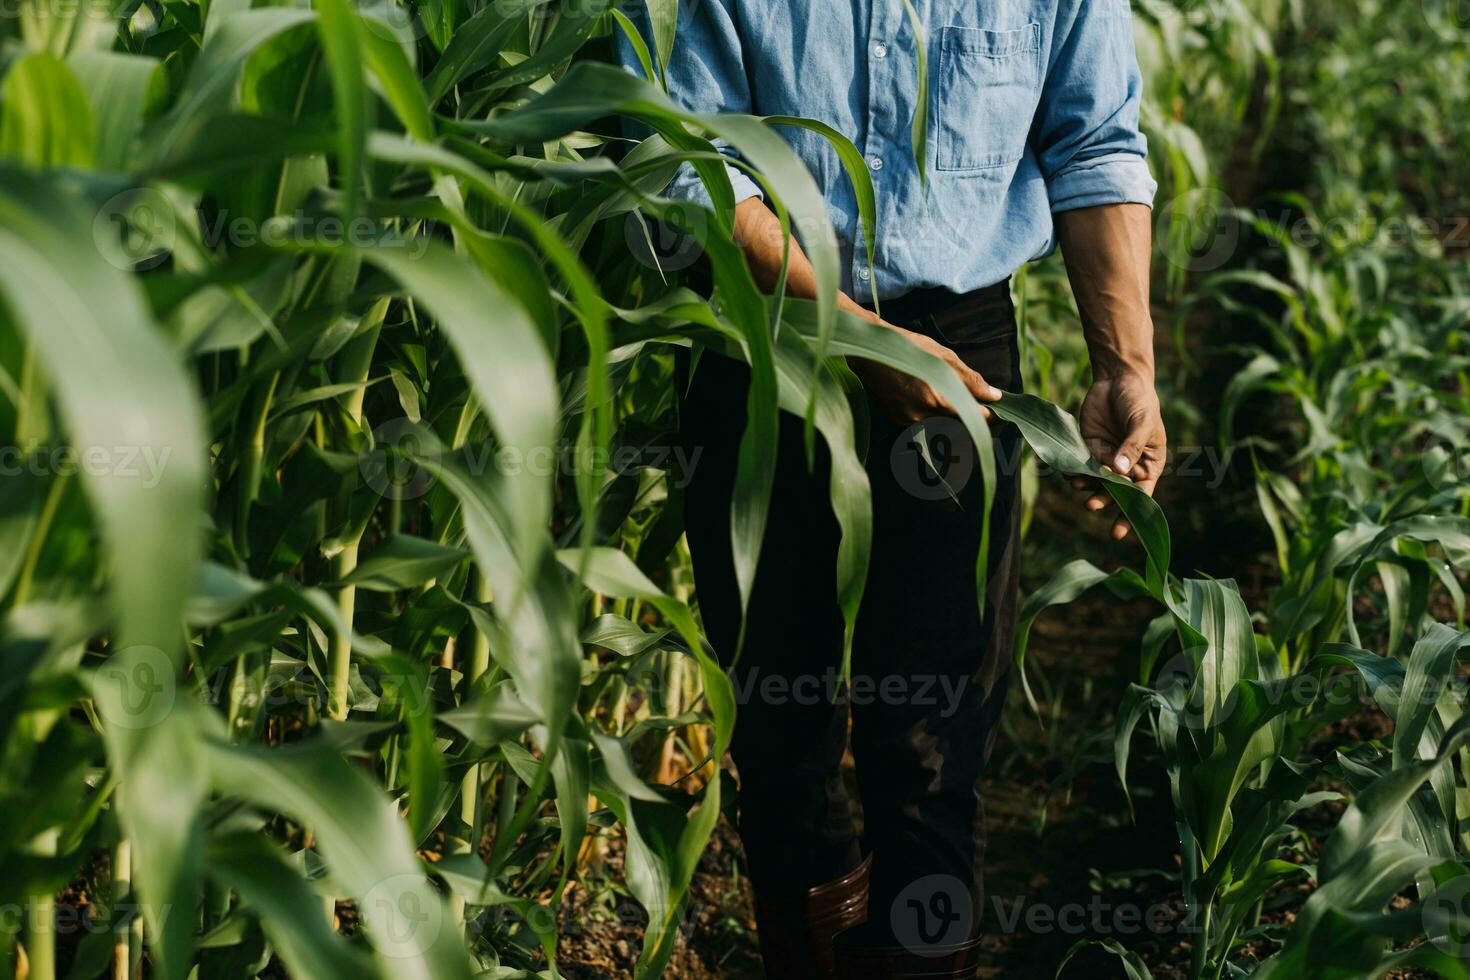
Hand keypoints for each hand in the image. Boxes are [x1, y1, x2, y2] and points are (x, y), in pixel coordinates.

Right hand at [849, 320, 1002, 425]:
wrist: (870, 351)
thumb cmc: (909, 347)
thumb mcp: (944, 357)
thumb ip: (970, 379)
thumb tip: (995, 395)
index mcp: (937, 399)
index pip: (974, 418)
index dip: (989, 417)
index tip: (999, 413)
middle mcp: (922, 415)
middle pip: (958, 427)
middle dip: (974, 421)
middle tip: (985, 410)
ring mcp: (908, 420)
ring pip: (941, 427)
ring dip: (953, 419)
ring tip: (959, 402)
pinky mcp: (897, 420)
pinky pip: (923, 423)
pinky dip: (933, 416)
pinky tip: (932, 399)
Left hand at [1074, 372, 1165, 539]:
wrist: (1117, 378)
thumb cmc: (1139, 401)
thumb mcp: (1141, 423)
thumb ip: (1131, 447)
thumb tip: (1120, 472)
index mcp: (1148, 465)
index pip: (1141, 497)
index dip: (1130, 515)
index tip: (1117, 532)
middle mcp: (1127, 468)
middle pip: (1115, 494)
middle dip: (1104, 501)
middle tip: (1091, 505)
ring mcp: (1106, 459)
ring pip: (1095, 482)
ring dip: (1086, 486)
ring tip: (1077, 482)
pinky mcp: (1088, 449)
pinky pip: (1081, 466)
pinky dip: (1074, 472)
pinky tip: (1068, 473)